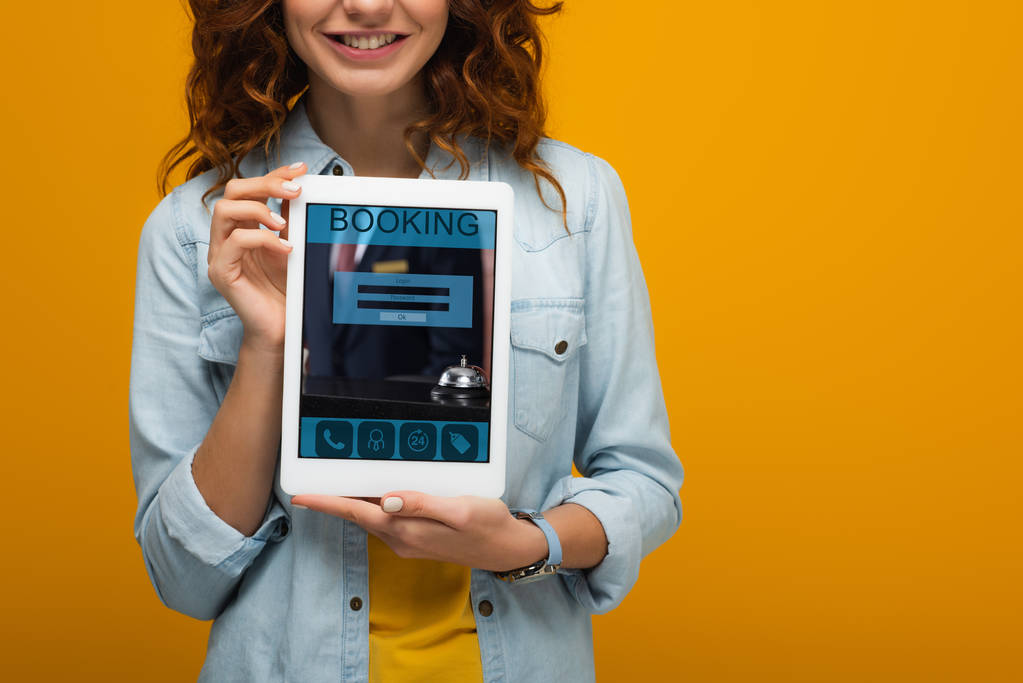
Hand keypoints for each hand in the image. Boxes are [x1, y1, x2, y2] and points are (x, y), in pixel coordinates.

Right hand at [207, 162, 306, 351]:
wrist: (283, 329)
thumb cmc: (287, 290)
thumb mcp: (293, 246)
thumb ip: (290, 220)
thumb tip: (300, 187)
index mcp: (243, 228)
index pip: (251, 189)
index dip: (274, 174)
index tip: (301, 169)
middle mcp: (227, 237)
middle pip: (232, 190)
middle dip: (265, 183)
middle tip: (295, 190)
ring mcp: (220, 254)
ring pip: (224, 209)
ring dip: (258, 209)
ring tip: (283, 223)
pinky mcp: (221, 273)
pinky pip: (233, 243)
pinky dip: (261, 239)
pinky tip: (284, 248)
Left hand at [290, 492, 548, 571]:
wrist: (507, 549)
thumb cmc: (487, 526)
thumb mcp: (458, 509)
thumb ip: (421, 505)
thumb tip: (385, 500)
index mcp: (406, 530)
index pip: (357, 513)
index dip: (327, 503)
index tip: (300, 497)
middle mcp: (401, 539)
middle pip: (358, 515)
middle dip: (333, 499)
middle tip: (312, 479)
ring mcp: (409, 541)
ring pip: (371, 518)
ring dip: (353, 501)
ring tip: (336, 480)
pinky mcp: (418, 538)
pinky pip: (387, 520)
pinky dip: (374, 505)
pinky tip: (377, 491)